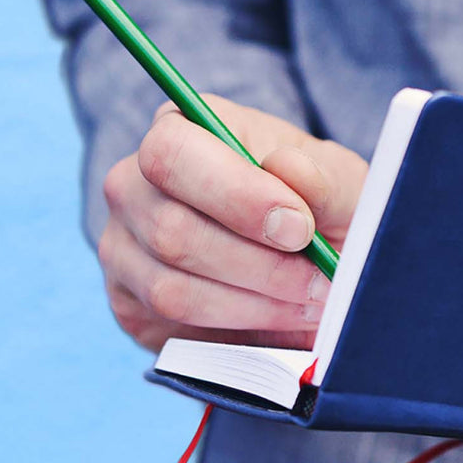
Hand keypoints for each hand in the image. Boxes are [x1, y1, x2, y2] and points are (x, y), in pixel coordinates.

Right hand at [98, 96, 367, 350]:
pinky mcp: (129, 303)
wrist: (309, 257)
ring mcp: (121, 247)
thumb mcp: (341, 186)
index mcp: (180, 131)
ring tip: (311, 302)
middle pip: (171, 231)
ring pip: (172, 290)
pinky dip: (239, 332)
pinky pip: (174, 329)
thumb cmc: (319, 206)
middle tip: (321, 280)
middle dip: (261, 266)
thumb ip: (323, 179)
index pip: (173, 154)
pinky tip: (281, 319)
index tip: (299, 228)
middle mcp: (133, 184)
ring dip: (256, 306)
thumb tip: (287, 168)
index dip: (237, 196)